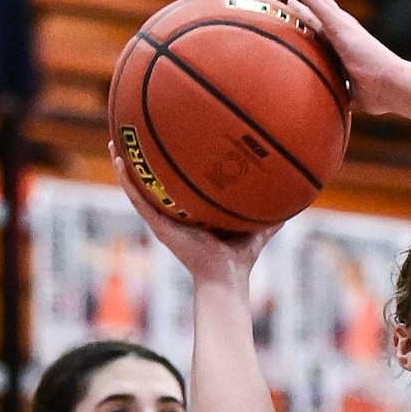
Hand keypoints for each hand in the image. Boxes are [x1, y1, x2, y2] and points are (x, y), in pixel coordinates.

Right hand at [109, 143, 280, 282]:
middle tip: (132, 135)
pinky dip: (127, 180)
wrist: (226, 276)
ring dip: (125, 166)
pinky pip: (138, 199)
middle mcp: (173, 215)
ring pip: (138, 188)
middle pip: (153, 183)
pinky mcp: (159, 226)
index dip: (170, 167)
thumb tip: (296, 197)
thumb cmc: (240, 257)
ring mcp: (163, 220)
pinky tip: (119, 161)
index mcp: (191, 213)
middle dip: (143, 161)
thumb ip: (271, 211)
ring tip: (114, 141)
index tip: (167, 144)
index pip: (177, 186)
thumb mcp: (256, 225)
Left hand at [271, 0, 410, 116]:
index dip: (302, 5)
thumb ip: (339, 92)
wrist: (393, 87)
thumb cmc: (378, 94)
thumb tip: (332, 109)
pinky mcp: (338, 22)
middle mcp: (338, 24)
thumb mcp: (349, 91)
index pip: (315, 17)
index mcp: (339, 39)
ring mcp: (337, 20)